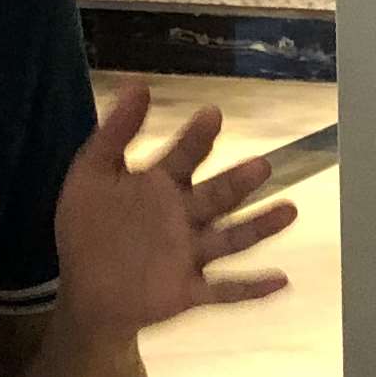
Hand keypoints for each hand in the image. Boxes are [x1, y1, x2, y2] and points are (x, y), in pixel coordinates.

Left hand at [51, 85, 297, 341]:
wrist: (85, 291)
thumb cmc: (89, 229)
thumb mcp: (91, 176)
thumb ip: (114, 133)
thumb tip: (138, 85)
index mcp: (162, 186)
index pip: (184, 157)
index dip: (197, 138)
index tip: (212, 114)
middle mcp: (184, 217)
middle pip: (216, 196)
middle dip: (238, 182)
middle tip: (261, 166)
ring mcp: (190, 254)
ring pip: (230, 239)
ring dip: (259, 227)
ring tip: (290, 211)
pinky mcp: (190, 291)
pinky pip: (225, 290)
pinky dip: (252, 288)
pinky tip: (283, 281)